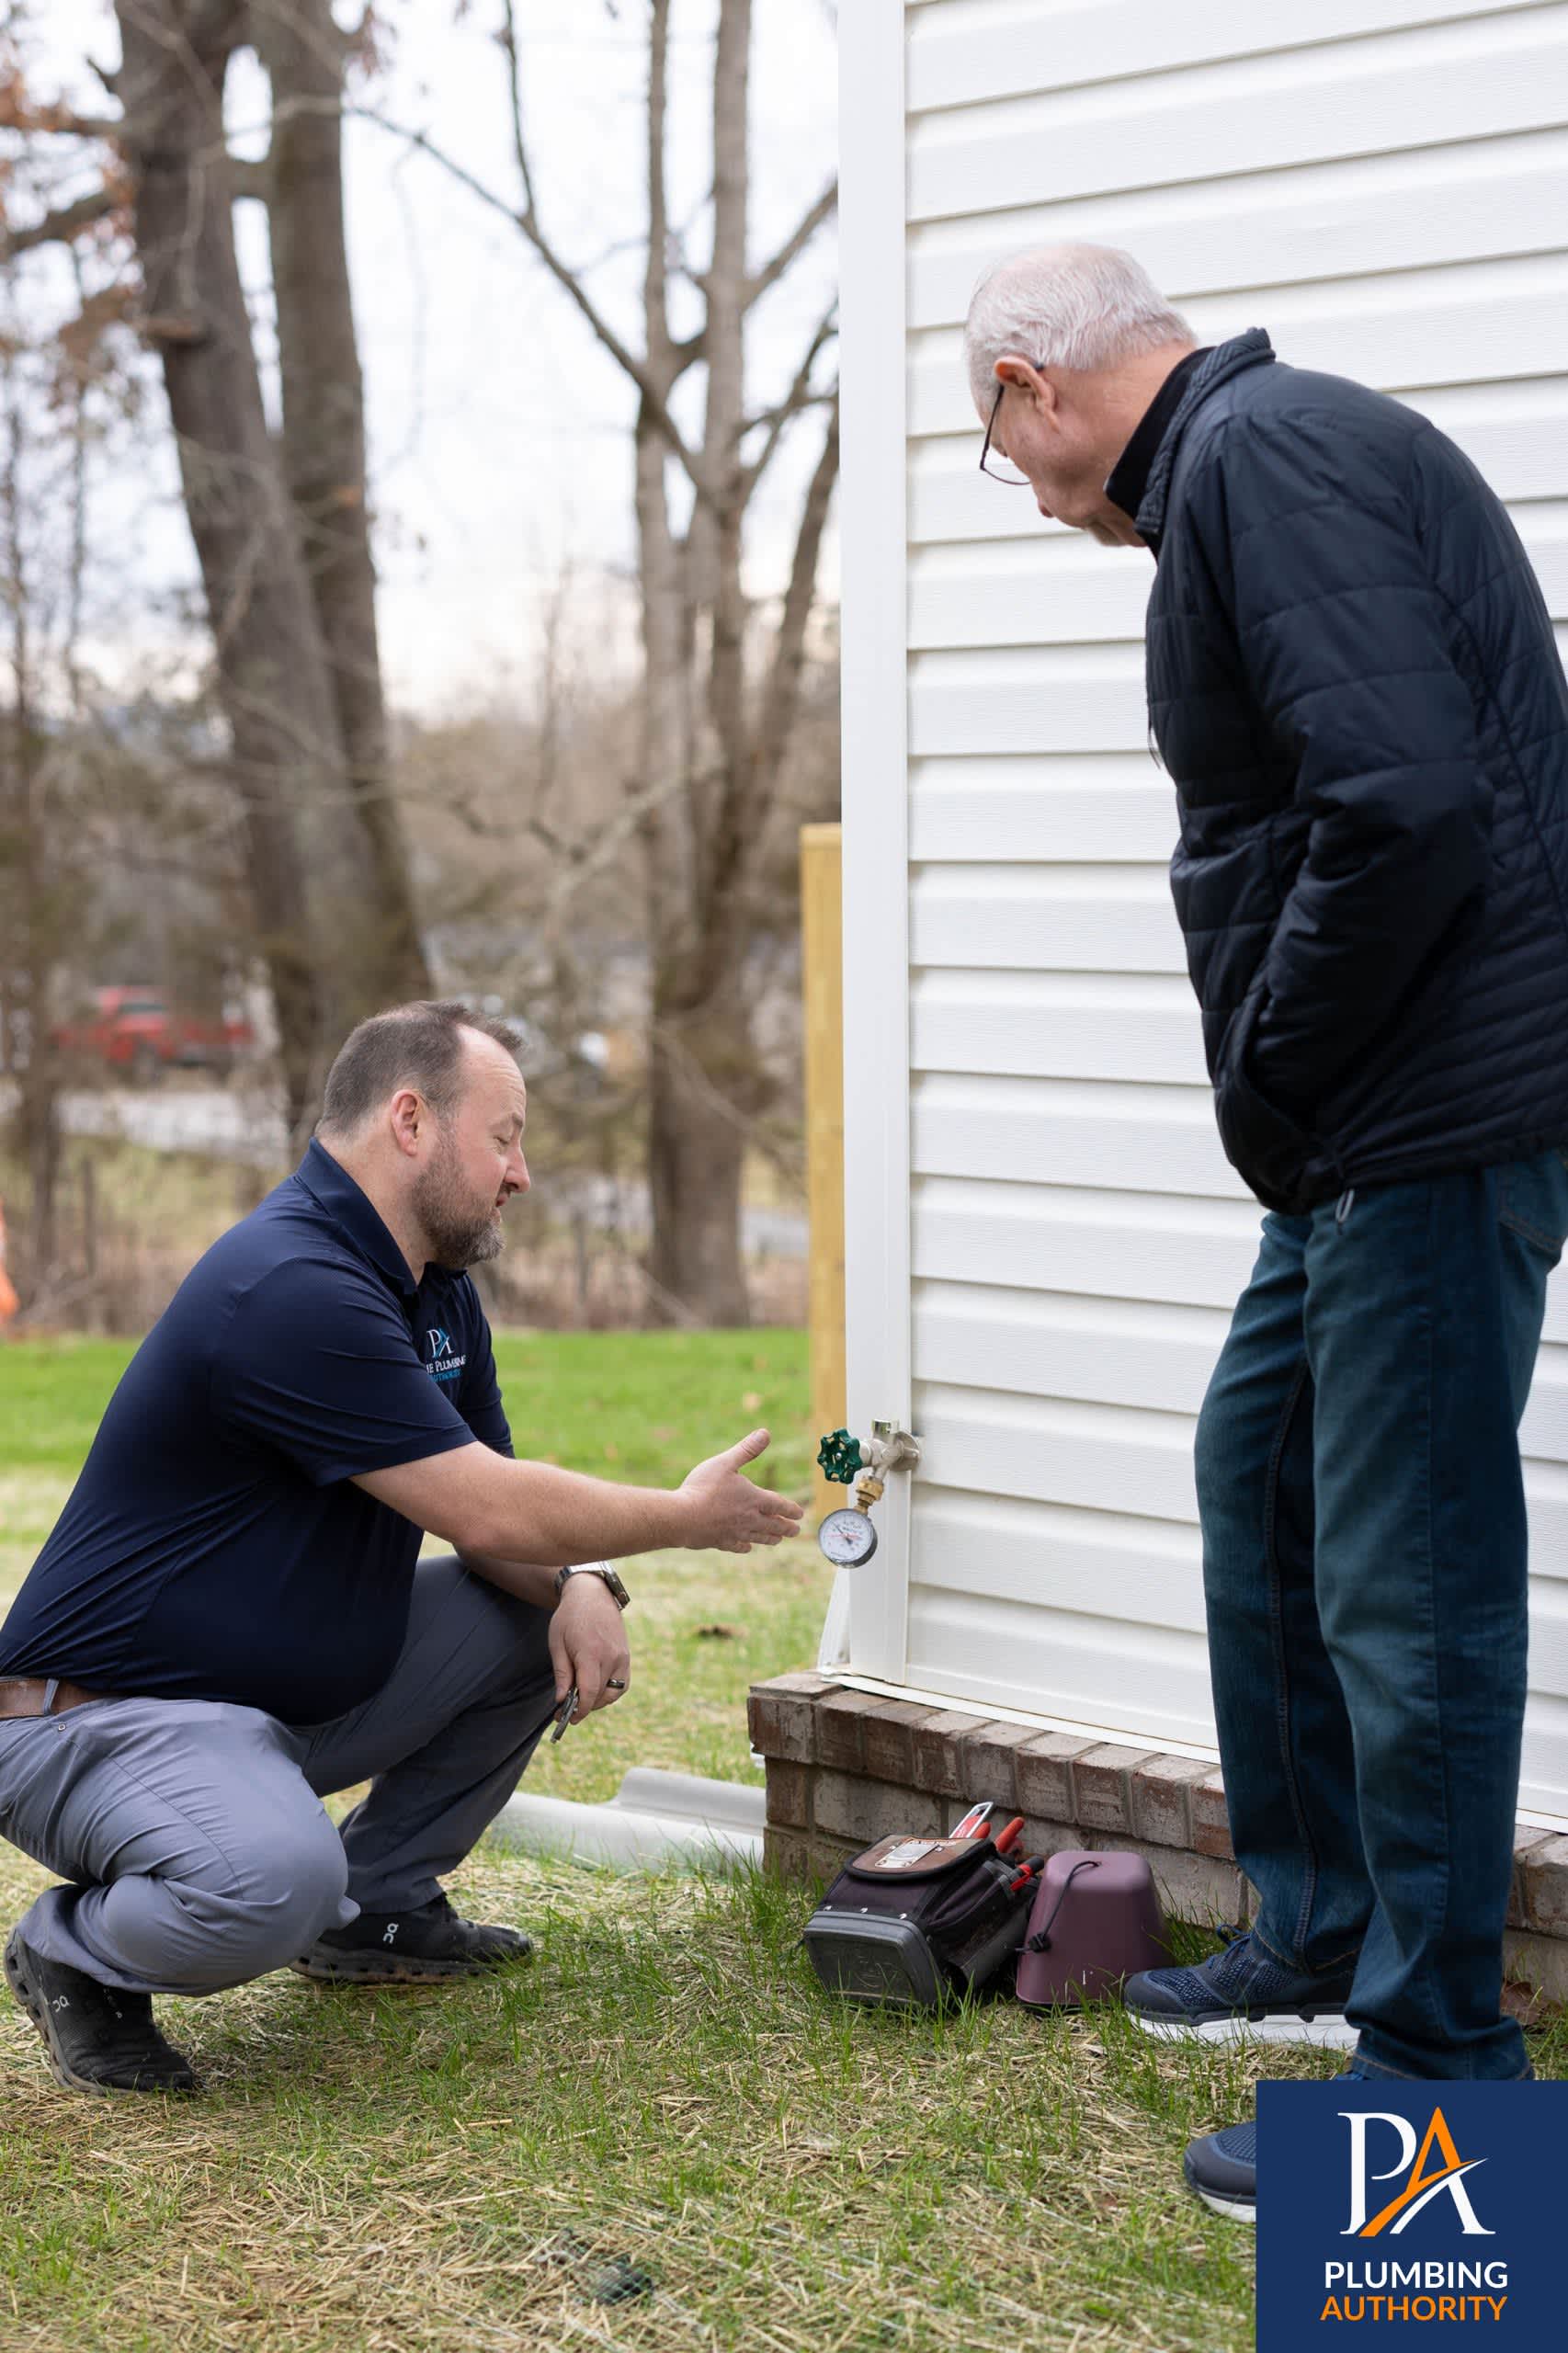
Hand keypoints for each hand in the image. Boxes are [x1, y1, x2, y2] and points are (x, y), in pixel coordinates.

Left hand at [548, 1573, 631, 1719]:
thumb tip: (562, 1701)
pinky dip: (610, 1692)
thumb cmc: (570, 1618)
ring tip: (580, 1698)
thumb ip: (562, 1674)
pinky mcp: (627, 1656)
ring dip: (597, 1701)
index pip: (589, 1691)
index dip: (579, 1710)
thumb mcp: (557, 1644)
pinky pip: (622, 1684)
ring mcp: (622, 1656)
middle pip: (600, 1695)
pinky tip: (595, 1689)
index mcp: (591, 1652)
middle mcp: (611, 1656)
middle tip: (566, 1710)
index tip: (567, 1718)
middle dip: (583, 1707)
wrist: (592, 1594)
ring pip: (613, 1693)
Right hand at [678, 1428, 804, 1552]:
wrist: (682, 1517)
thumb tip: (766, 1433)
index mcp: (753, 1499)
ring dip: (771, 1538)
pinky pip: (738, 1546)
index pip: (779, 1505)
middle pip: (774, 1525)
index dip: (791, 1509)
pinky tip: (746, 1546)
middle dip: (787, 1528)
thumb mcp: (725, 1462)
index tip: (800, 1514)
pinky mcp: (721, 1542)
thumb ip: (746, 1449)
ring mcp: (735, 1533)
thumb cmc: (703, 1487)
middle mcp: (749, 1519)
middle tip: (796, 1531)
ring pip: (759, 1538)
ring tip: (778, 1540)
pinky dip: (746, 1546)